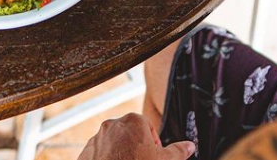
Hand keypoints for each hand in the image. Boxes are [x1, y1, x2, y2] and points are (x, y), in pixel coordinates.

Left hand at [77, 113, 194, 159]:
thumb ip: (177, 151)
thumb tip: (190, 145)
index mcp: (133, 121)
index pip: (148, 127)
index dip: (153, 144)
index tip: (153, 157)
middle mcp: (113, 124)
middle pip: (130, 135)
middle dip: (137, 149)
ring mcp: (97, 137)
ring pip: (113, 145)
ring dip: (120, 155)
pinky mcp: (86, 152)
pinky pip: (99, 154)